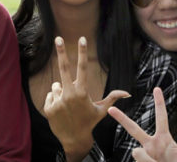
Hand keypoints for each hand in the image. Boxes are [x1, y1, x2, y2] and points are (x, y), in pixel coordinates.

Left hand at [44, 36, 129, 160]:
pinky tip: (61, 110)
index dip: (83, 52)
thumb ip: (113, 98)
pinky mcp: (48, 107)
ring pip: (56, 86)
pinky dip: (54, 100)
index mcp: (82, 92)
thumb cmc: (89, 122)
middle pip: (64, 68)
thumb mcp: (101, 110)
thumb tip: (127, 93)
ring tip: (67, 105)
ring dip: (61, 92)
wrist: (74, 139)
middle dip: (61, 51)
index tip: (81, 38)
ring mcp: (57, 101)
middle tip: (58, 38)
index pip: (83, 68)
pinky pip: (50, 95)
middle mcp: (69, 95)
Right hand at [108, 87, 176, 161]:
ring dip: (148, 161)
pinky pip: (140, 160)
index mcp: (163, 138)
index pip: (161, 118)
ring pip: (138, 153)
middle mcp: (151, 145)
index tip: (157, 88)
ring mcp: (144, 156)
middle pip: (134, 129)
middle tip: (111, 110)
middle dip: (122, 119)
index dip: (159, 103)